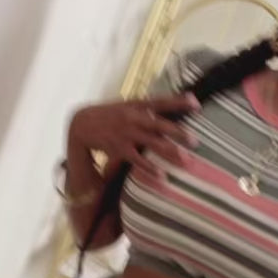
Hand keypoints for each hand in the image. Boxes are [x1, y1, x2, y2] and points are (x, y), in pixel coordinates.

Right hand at [68, 94, 199, 172]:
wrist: (81, 123)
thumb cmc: (108, 115)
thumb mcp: (126, 105)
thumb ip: (145, 107)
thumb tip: (164, 108)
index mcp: (136, 105)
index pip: (161, 101)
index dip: (179, 102)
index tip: (196, 104)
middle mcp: (133, 118)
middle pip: (160, 125)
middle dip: (179, 132)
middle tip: (196, 141)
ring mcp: (126, 134)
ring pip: (152, 143)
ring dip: (170, 152)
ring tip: (186, 160)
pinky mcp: (119, 148)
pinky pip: (137, 160)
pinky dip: (149, 168)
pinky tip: (162, 175)